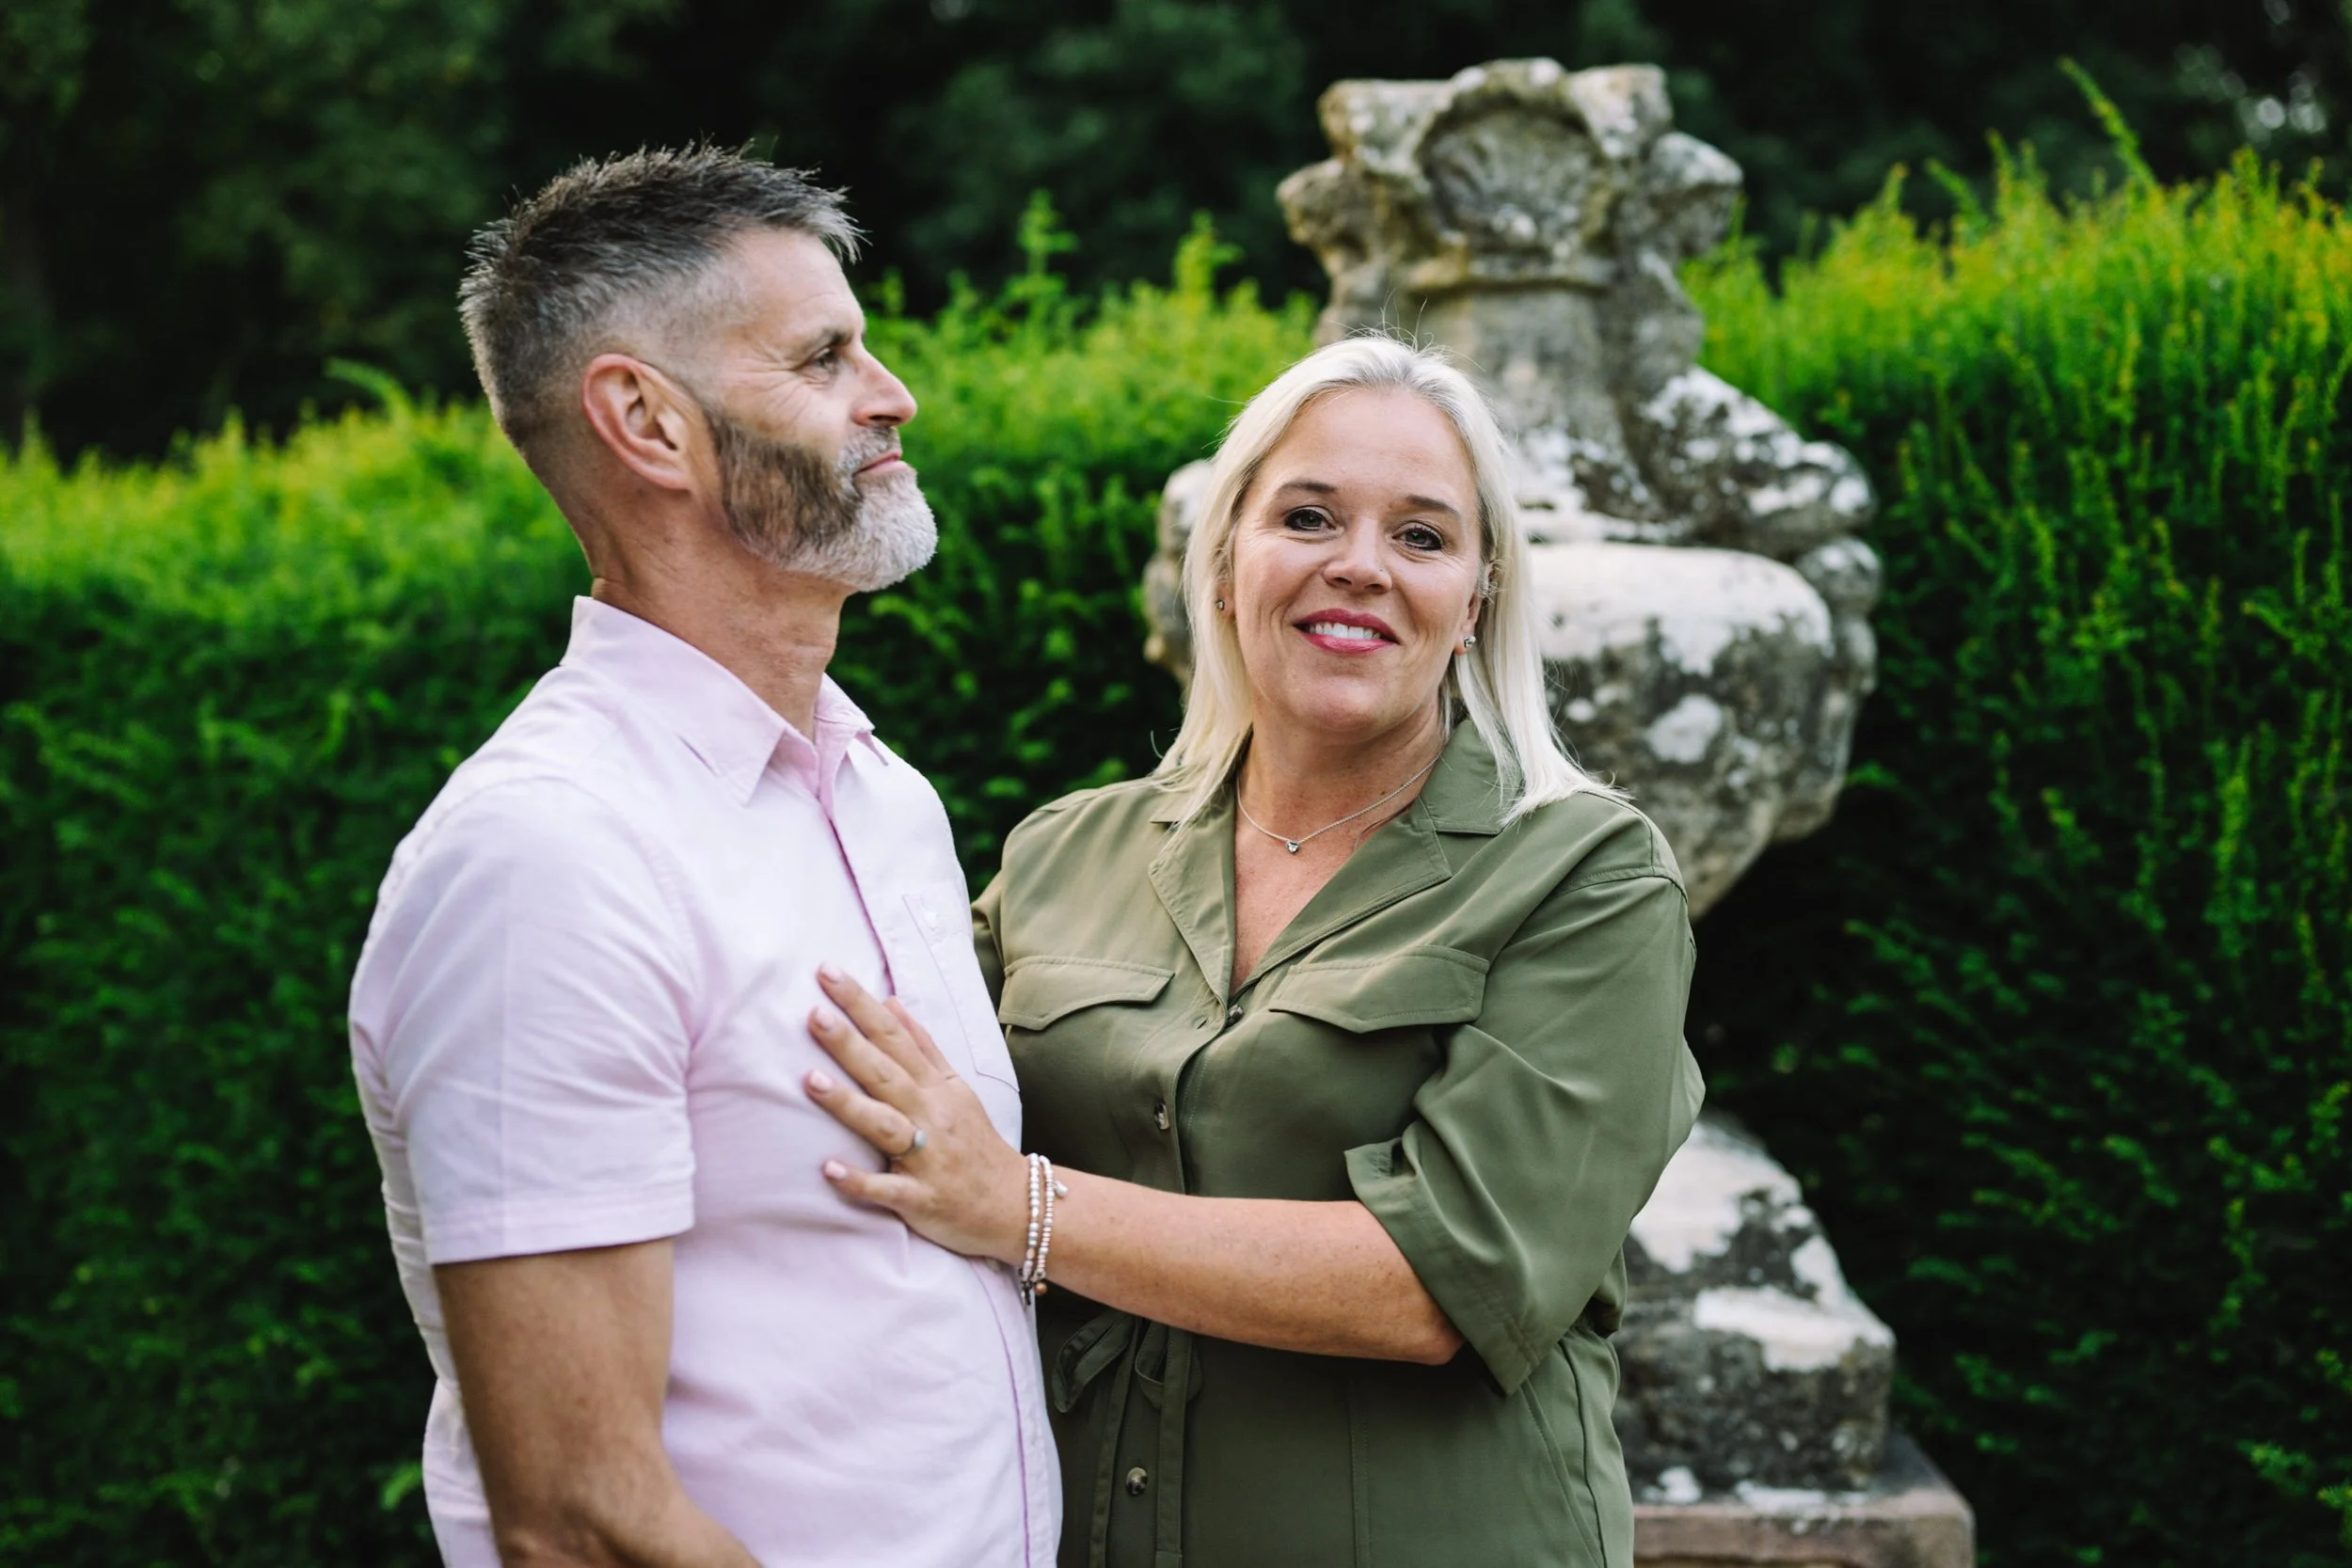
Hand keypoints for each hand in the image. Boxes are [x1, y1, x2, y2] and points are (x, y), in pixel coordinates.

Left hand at [804, 964, 1031, 1264]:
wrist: (1014, 1205)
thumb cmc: (975, 1143)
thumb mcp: (955, 1087)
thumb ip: (923, 1046)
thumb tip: (891, 1002)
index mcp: (936, 1086)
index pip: (894, 1035)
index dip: (861, 1005)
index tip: (828, 972)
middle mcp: (931, 1115)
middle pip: (886, 1073)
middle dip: (850, 1043)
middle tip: (814, 1013)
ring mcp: (927, 1157)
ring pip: (884, 1125)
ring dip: (848, 1103)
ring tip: (809, 1080)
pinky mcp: (921, 1198)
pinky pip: (888, 1189)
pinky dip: (860, 1181)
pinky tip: (829, 1170)